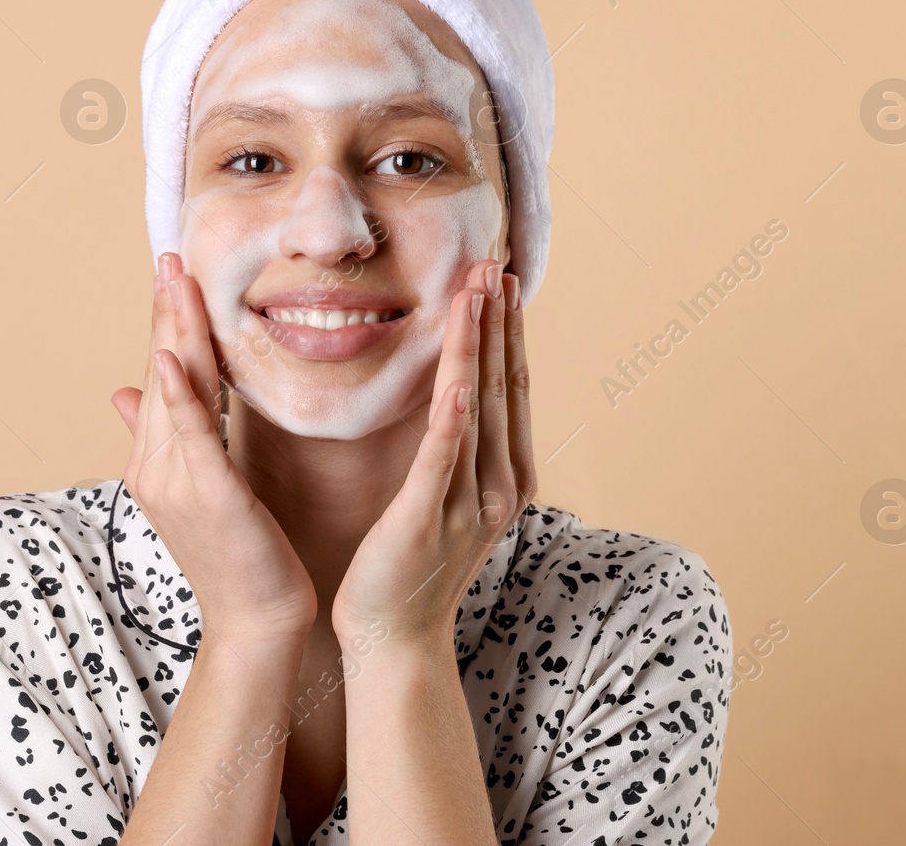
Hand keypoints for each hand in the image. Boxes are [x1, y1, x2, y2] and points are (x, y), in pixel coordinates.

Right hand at [112, 252, 317, 648]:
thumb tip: (123, 390)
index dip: (165, 322)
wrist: (255, 620)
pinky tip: (176, 357)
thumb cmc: (237, 555)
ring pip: (177, 392)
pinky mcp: (207, 495)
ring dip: (177, 332)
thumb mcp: (195, 487)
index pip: (161, 376)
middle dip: (167, 312)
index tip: (170, 272)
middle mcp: (153, 465)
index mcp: (152, 460)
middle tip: (169, 255)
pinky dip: (181, 394)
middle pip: (163, 373)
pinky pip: (193, 435)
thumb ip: (161, 435)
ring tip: (175, 281)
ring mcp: (174, 481)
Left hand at [331, 259, 537, 646]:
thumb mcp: (443, 497)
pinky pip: (442, 459)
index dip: (506, 332)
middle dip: (499, 323)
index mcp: (505, 477)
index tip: (500, 281)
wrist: (395, 642)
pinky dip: (454, 417)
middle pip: (504, 388)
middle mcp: (499, 486)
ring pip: (478, 409)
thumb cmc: (409, 567)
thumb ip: (454, 448)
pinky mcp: (426, 519)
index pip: (510, 389)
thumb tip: (455, 394)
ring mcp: (468, 504)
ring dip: (478, 346)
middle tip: (494, 264)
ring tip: (477, 292)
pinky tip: (460, 379)